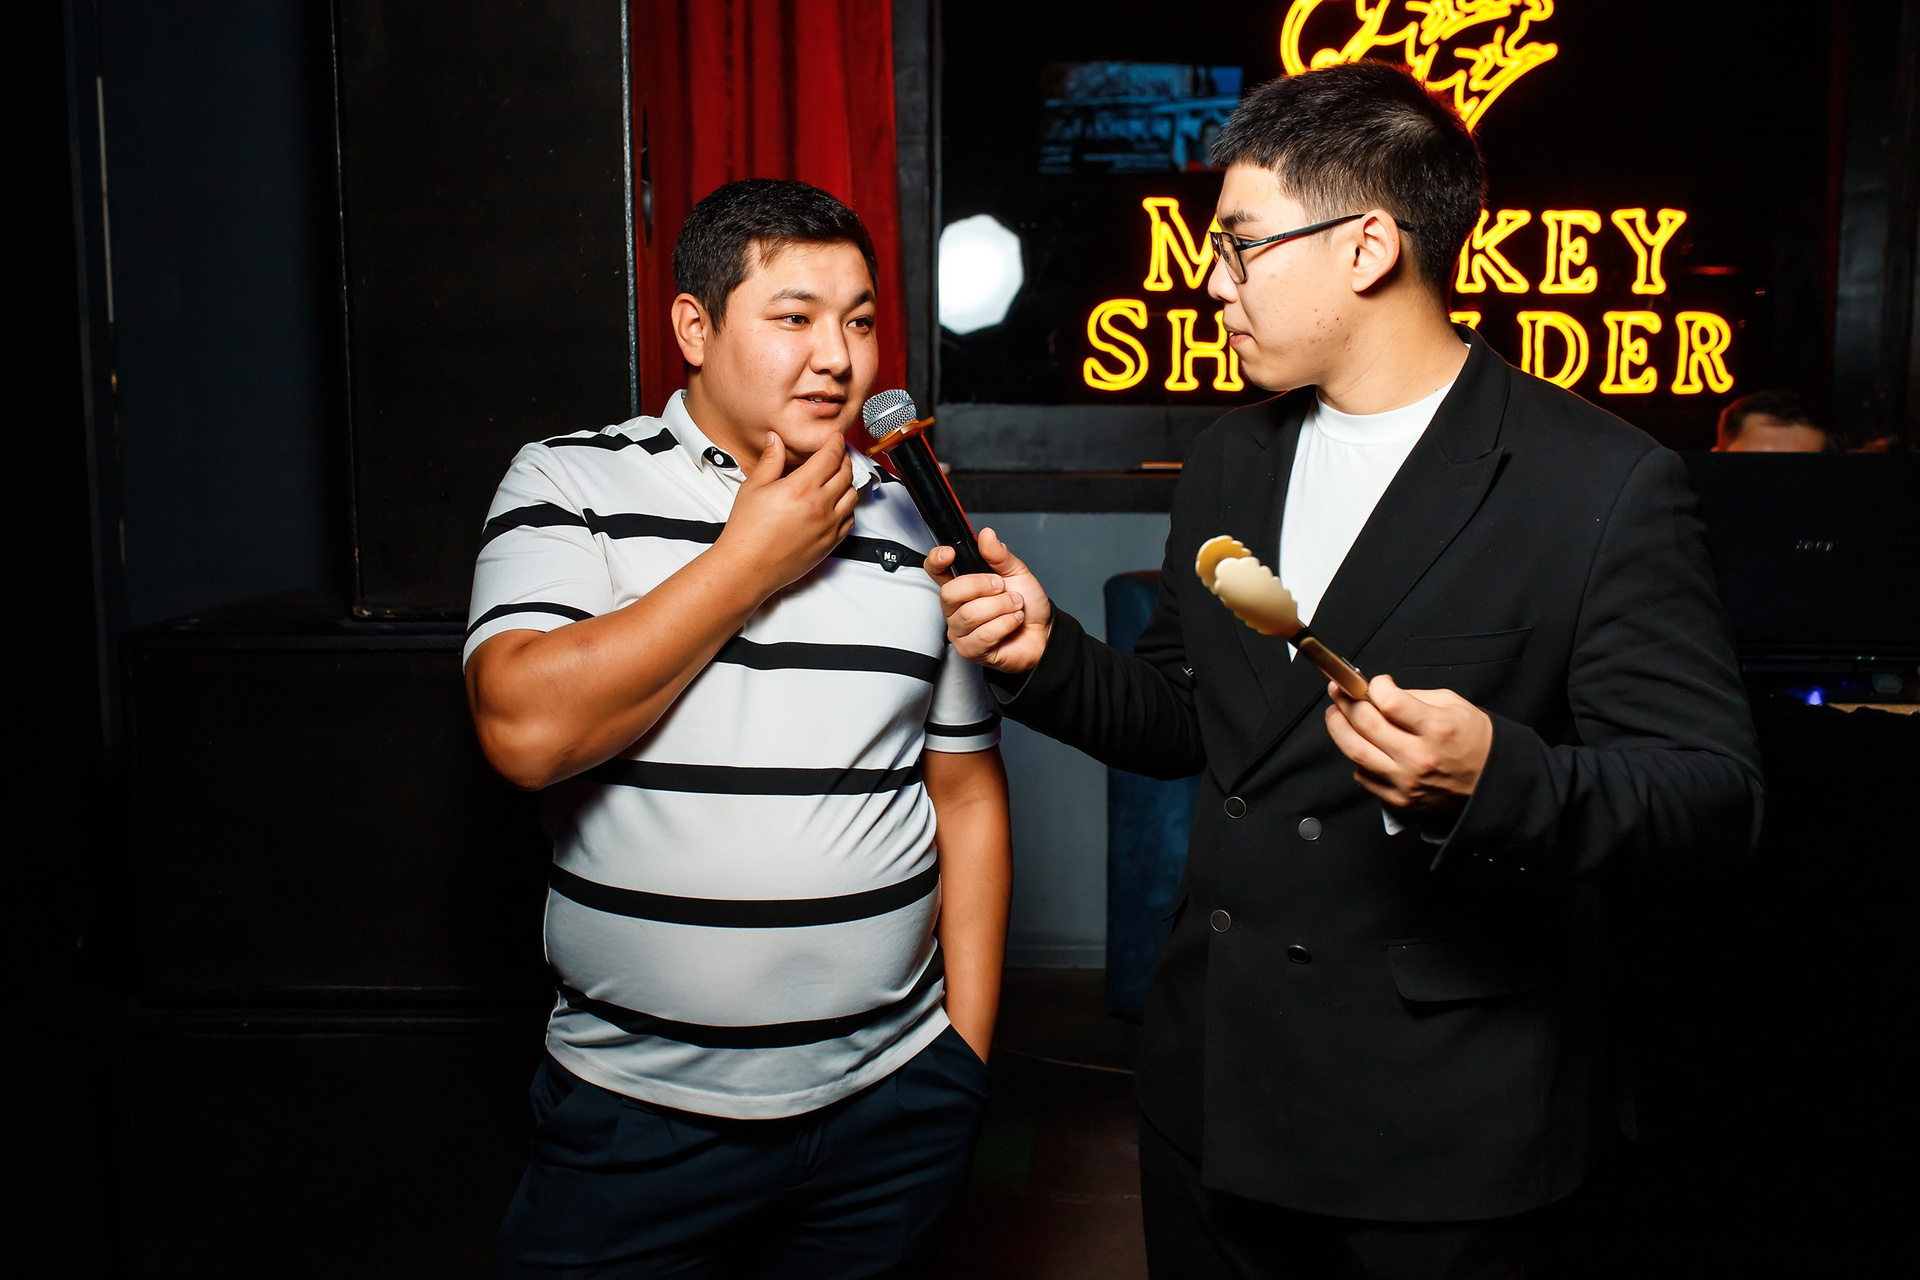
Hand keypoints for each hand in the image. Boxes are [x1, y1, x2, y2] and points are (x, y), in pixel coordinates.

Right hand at [715, 432, 856, 597]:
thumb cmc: (747, 532)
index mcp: (801, 488)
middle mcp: (820, 506)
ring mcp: (828, 526)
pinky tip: (837, 504)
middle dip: (844, 458)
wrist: (748, 567)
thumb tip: (776, 441)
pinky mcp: (830, 543)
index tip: (835, 439)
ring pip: (852, 495)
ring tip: (838, 477)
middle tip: (837, 454)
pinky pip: (850, 520)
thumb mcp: (753, 487)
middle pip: (845, 473)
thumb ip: (770, 460)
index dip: (836, 443)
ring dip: (848, 482)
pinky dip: (848, 507)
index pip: (830, 457)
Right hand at [926, 527, 1052, 673]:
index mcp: (963, 585)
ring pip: (969, 614)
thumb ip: (998, 554)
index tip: (950, 553)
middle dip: (981, 586)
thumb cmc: (1027, 605)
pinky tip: (1013, 622)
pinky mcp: (971, 650)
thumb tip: (986, 535)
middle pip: (949, 593)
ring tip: (1014, 606)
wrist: (1043, 632)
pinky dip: (1006, 624)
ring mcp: (961, 631)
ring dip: (1001, 607)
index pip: (935, 571)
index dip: (936, 560)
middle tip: (1002, 588)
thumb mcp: (1016, 572)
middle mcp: (956, 608)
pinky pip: (983, 634)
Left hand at [1323, 675, 1491, 813]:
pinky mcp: (1400, 799)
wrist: (1492, 782)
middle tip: (1339, 692)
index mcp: (1436, 728)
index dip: (1375, 687)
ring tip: (1335, 715)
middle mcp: (1419, 757)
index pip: (1390, 702)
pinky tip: (1358, 744)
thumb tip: (1379, 693)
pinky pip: (1364, 776)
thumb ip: (1414, 697)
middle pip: (1366, 725)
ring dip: (1339, 729)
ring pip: (1356, 753)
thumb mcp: (1452, 705)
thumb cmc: (1474, 739)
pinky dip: (1356, 757)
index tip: (1374, 683)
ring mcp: (1406, 781)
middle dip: (1346, 703)